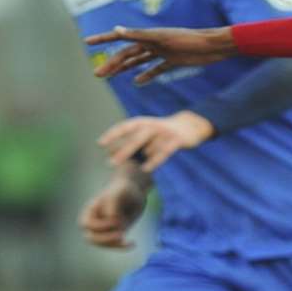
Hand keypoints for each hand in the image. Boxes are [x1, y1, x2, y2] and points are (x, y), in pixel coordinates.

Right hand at [78, 178, 146, 249]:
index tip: (116, 221)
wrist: (133, 194)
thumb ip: (112, 206)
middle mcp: (94, 221)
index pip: (87, 224)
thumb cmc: (123, 191)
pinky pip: (113, 245)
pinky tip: (133, 243)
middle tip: (121, 235)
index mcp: (90, 210)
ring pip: (101, 244)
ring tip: (128, 241)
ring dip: (114, 245)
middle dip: (105, 239)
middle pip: (90, 238)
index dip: (100, 226)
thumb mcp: (118, 195)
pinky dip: (122, 246)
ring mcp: (103, 230)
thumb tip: (113, 221)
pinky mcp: (113, 235)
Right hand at [85, 26, 237, 84]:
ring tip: (110, 77)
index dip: (103, 39)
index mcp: (147, 35)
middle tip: (97, 74)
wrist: (213, 46)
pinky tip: (138, 82)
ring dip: (124, 68)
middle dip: (111, 63)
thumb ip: (139, 35)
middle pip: (127, 54)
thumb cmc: (189, 39)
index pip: (120, 37)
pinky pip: (156, 69)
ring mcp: (162, 52)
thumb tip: (116, 29)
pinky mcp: (173, 61)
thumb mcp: (162, 37)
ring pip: (138, 61)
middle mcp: (152, 42)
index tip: (87, 42)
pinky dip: (147, 75)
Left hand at [97, 112, 214, 172]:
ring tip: (134, 168)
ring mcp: (165, 133)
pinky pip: (163, 152)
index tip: (101, 143)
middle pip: (136, 139)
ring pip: (150, 147)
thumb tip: (112, 153)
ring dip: (142, 157)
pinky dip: (154, 160)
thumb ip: (132, 141)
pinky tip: (146, 168)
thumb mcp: (147, 132)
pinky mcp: (177, 140)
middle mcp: (153, 125)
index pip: (125, 127)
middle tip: (111, 163)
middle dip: (123, 151)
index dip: (113, 134)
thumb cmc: (163, 132)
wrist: (190, 125)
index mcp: (143, 122)